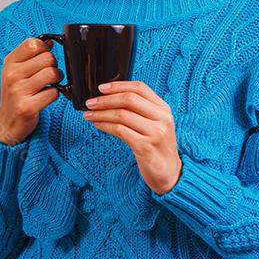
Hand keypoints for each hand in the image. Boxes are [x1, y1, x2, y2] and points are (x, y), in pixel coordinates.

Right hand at [0, 38, 60, 144]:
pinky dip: (54, 95)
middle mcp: (11, 75)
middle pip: (48, 58)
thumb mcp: (16, 71)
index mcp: (9, 62)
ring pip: (52, 73)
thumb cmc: (15, 94)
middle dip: (54, 66)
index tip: (43, 58)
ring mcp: (18, 91)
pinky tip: (45, 98)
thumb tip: (50, 42)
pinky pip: (54, 93)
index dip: (45, 49)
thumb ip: (31, 55)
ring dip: (57, 80)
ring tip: (49, 85)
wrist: (7, 122)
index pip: (33, 43)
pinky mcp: (27, 107)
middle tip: (48, 75)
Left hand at [82, 80, 182, 194]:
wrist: (169, 173)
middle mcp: (162, 118)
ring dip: (101, 114)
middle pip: (129, 99)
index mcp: (164, 109)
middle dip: (105, 100)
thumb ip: (140, 110)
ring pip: (122, 115)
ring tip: (89, 115)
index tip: (101, 88)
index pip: (140, 88)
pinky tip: (98, 125)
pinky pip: (120, 131)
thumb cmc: (158, 147)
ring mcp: (155, 133)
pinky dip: (105, 126)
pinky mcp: (145, 147)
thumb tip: (111, 98)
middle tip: (90, 103)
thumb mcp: (155, 124)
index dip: (118, 85)